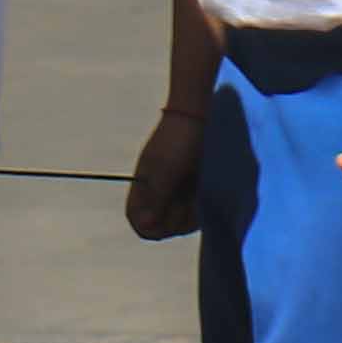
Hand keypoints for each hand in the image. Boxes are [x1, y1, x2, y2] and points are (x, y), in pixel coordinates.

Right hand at [123, 100, 204, 242]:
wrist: (197, 116)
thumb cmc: (178, 142)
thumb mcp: (167, 172)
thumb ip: (156, 201)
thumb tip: (145, 226)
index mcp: (141, 187)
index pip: (138, 221)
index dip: (151, 226)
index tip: (169, 219)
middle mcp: (155, 191)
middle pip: (161, 224)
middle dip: (176, 219)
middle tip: (188, 202)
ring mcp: (172, 189)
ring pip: (179, 219)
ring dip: (189, 214)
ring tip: (197, 196)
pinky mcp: (189, 186)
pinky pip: (192, 209)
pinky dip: (198, 206)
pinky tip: (202, 194)